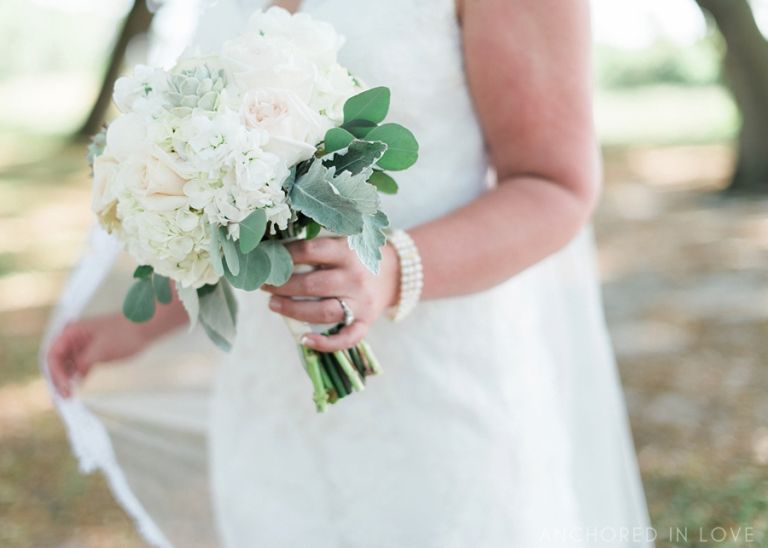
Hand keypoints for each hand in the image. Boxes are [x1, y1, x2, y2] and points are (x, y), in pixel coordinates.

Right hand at [46, 314, 152, 397]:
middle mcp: (73, 337)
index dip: (56, 373)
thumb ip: (84, 363)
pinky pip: (78, 366)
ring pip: (66, 365)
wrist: (144, 326)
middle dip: (59, 379)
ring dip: (66, 379)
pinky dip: (76, 377)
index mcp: (71, 331)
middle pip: (57, 361)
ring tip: (69, 395)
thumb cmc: (124, 333)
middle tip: (65, 396)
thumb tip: (74, 377)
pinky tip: (77, 387)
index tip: (64, 388)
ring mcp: (82, 345)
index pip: (53, 355)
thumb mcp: (101, 351)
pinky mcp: (91, 351)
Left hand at [263, 237, 399, 351]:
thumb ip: (314, 248)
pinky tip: (305, 339)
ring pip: (323, 312)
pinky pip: (346, 338)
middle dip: (282, 286)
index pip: (310, 251)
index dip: (285, 256)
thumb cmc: (357, 257)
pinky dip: (325, 343)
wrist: (394, 273)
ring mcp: (361, 303)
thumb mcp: (341, 243)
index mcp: (347, 252)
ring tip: (273, 304)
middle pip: (312, 285)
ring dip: (293, 310)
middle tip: (265, 285)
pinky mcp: (366, 323)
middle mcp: (355, 278)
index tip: (268, 259)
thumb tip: (273, 253)